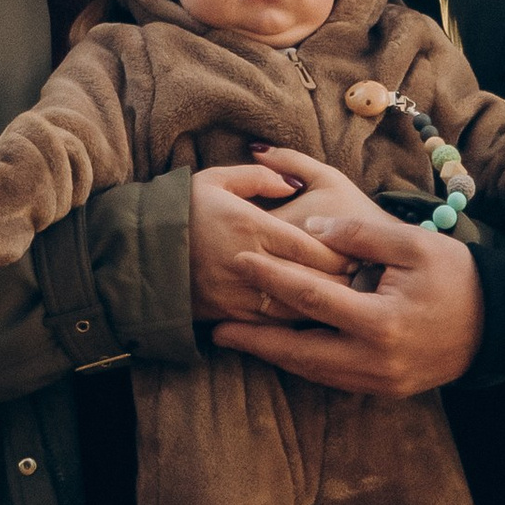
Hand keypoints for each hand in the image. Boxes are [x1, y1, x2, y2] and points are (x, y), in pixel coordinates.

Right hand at [189, 158, 357, 320]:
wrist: (140, 252)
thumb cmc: (183, 210)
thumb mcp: (215, 178)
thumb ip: (259, 177)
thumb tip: (292, 183)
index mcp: (250, 226)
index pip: (311, 246)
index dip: (341, 254)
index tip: (360, 254)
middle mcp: (249, 263)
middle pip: (311, 280)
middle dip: (342, 283)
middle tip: (364, 281)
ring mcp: (238, 294)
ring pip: (296, 309)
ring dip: (324, 308)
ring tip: (349, 303)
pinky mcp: (228, 316)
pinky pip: (272, 327)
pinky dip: (296, 325)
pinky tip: (314, 320)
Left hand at [212, 146, 485, 395]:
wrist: (497, 323)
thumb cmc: (455, 276)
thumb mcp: (413, 243)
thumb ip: (360, 234)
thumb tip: (311, 228)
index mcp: (380, 321)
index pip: (311, 297)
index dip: (272, 277)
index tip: (240, 261)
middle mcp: (374, 359)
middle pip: (299, 351)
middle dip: (255, 341)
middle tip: (215, 330)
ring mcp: (379, 381)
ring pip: (313, 371)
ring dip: (274, 356)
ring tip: (238, 342)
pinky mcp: (384, 389)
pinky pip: (332, 378)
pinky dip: (303, 365)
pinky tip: (282, 352)